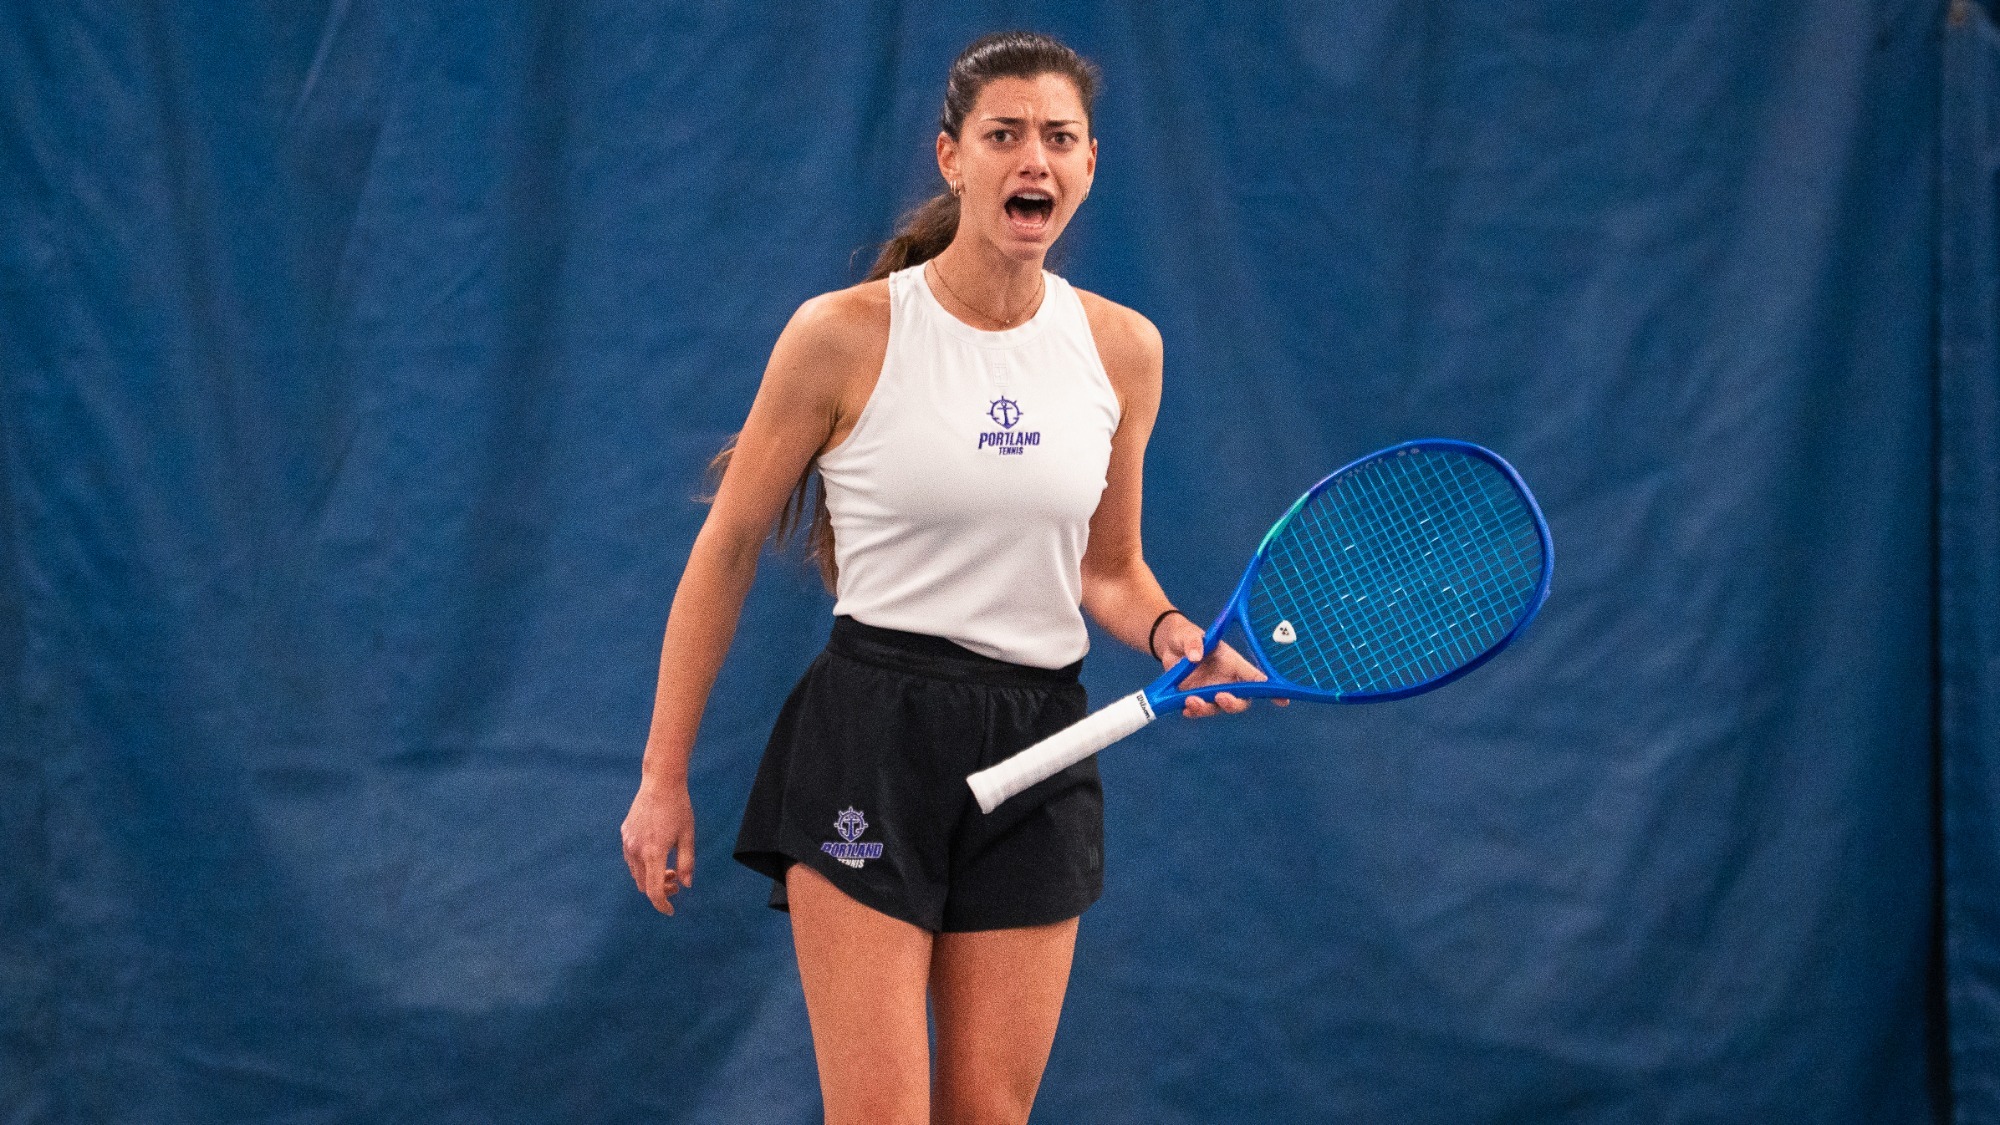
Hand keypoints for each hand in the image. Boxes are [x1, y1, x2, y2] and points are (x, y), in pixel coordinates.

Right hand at [621, 778, 694, 915]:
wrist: (660, 783)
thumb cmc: (678, 808)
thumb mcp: (688, 836)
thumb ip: (687, 863)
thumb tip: (686, 885)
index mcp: (654, 852)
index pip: (653, 890)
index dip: (662, 904)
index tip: (671, 911)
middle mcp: (636, 850)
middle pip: (644, 884)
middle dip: (659, 890)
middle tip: (676, 882)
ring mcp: (628, 842)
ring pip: (636, 873)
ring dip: (651, 877)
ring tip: (669, 869)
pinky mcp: (624, 834)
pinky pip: (631, 859)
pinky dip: (643, 865)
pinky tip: (657, 854)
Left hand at [1154, 613, 1288, 717]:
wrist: (1169, 645)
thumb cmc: (1186, 636)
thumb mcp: (1189, 634)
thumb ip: (1194, 642)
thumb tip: (1195, 656)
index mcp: (1232, 663)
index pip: (1255, 678)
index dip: (1270, 690)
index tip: (1282, 700)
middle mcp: (1225, 680)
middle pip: (1240, 700)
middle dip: (1233, 703)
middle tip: (1220, 697)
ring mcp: (1210, 691)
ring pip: (1218, 708)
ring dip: (1206, 708)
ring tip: (1190, 701)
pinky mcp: (1195, 697)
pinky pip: (1199, 710)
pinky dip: (1193, 712)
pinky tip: (1185, 709)